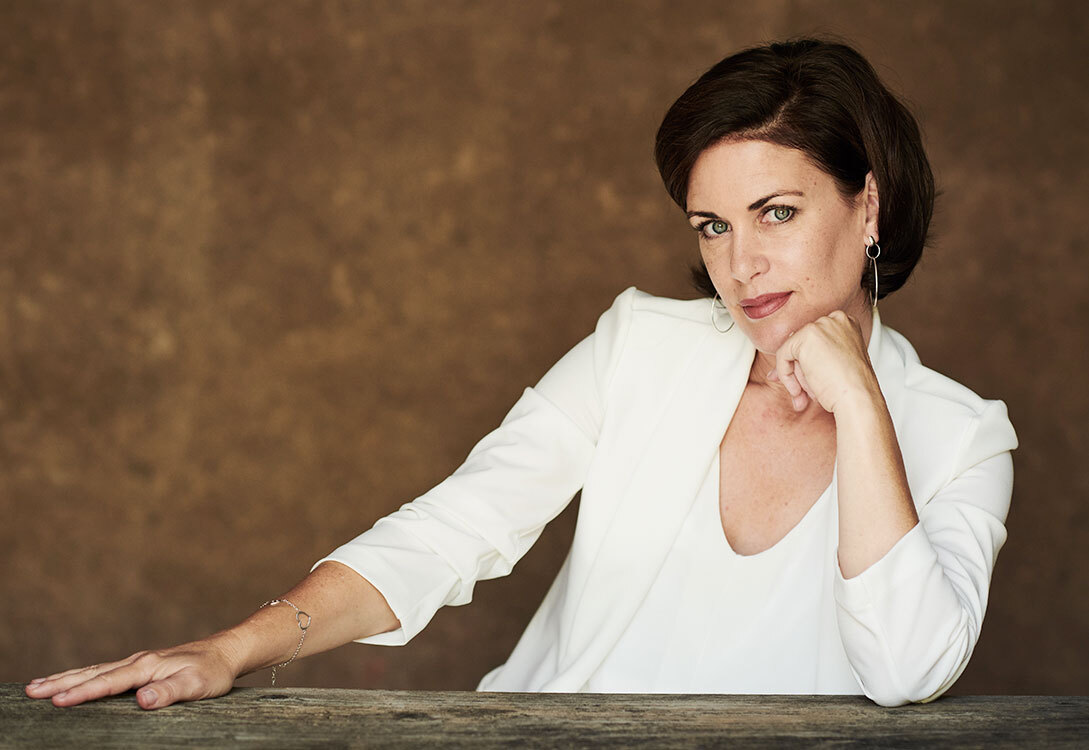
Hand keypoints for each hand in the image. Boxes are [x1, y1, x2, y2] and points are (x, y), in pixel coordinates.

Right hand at [24, 632, 243, 709]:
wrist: (226, 653)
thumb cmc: (212, 671)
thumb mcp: (197, 684)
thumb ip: (169, 691)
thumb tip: (142, 699)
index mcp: (146, 666)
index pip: (108, 682)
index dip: (82, 693)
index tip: (56, 701)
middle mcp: (138, 661)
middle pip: (92, 673)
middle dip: (60, 683)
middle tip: (30, 691)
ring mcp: (137, 662)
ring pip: (94, 670)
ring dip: (66, 678)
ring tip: (37, 686)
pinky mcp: (140, 666)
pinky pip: (104, 671)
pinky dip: (83, 675)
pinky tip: (72, 680)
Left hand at [767, 310, 877, 413]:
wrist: (858, 399)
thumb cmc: (851, 389)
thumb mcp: (831, 368)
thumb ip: (809, 360)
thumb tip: (775, 371)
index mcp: (846, 324)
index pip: (813, 339)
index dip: (805, 362)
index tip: (804, 383)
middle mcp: (835, 319)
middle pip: (802, 344)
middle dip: (799, 371)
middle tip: (801, 395)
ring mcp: (820, 326)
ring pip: (793, 351)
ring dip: (796, 377)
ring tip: (804, 396)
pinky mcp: (806, 337)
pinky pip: (782, 355)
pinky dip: (785, 375)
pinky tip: (797, 391)